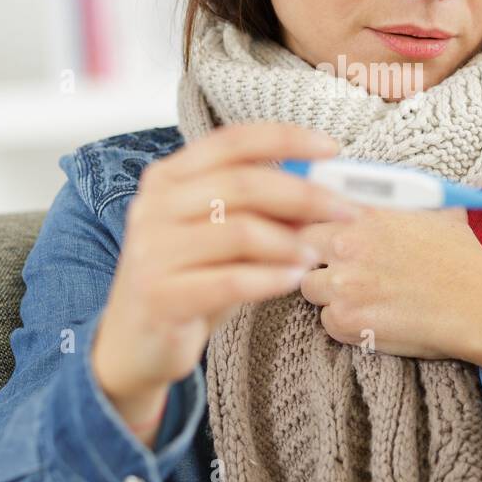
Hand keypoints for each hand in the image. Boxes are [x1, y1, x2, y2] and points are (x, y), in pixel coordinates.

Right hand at [90, 122, 361, 442]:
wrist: (136, 343)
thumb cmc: (190, 280)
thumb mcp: (223, 237)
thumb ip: (263, 210)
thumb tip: (326, 187)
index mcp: (168, 177)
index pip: (232, 141)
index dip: (286, 138)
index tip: (333, 148)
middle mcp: (154, 206)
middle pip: (243, 184)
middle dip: (304, 195)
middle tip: (345, 210)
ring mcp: (152, 251)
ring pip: (240, 232)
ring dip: (290, 242)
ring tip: (315, 254)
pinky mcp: (159, 296)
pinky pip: (231, 281)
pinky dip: (271, 278)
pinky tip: (293, 280)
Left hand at [295, 204, 481, 373]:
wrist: (481, 305)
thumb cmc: (462, 258)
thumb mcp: (436, 209)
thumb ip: (403, 196)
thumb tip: (383, 186)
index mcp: (365, 210)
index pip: (310, 204)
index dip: (310, 218)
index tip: (317, 228)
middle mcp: (347, 243)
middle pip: (298, 244)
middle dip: (312, 254)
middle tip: (334, 264)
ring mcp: (343, 284)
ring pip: (307, 284)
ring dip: (326, 290)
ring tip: (357, 293)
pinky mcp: (346, 321)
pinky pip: (325, 320)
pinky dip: (342, 321)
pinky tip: (371, 315)